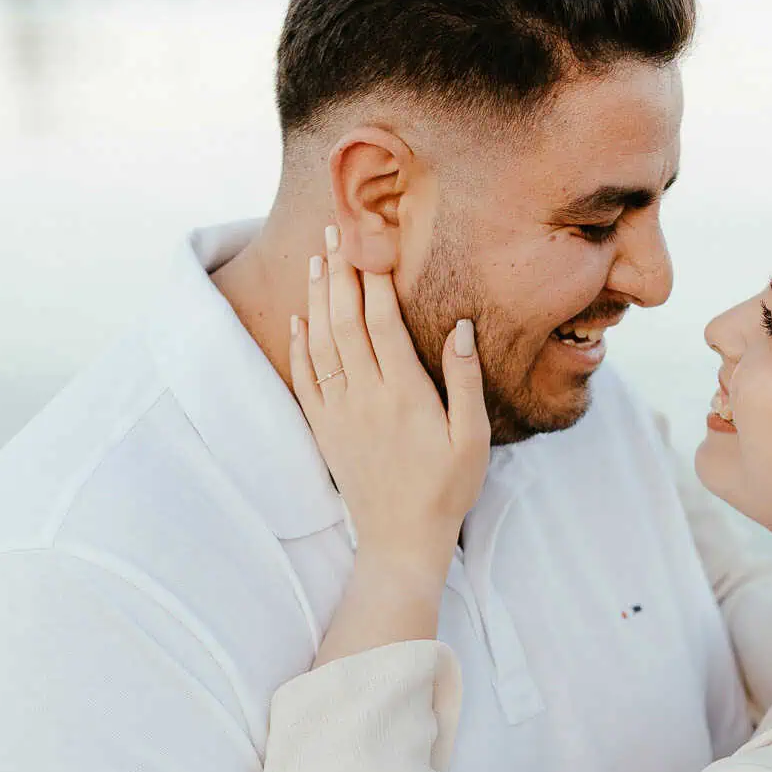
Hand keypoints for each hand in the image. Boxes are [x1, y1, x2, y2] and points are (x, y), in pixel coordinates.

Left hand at [289, 225, 488, 590]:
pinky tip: (298, 318)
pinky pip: (304, 378)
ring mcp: (339, 412)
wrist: (400, 540)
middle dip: (339, 271)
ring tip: (316, 259)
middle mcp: (365, 396)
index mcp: (405, 393)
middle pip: (345, 320)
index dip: (374, 277)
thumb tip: (460, 327)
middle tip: (336, 231)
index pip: (382, 321)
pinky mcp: (324, 429)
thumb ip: (465, 380)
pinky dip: (298, 344)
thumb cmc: (446, 489)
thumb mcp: (473, 438)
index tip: (371, 241)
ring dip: (316, 297)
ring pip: (320, 342)